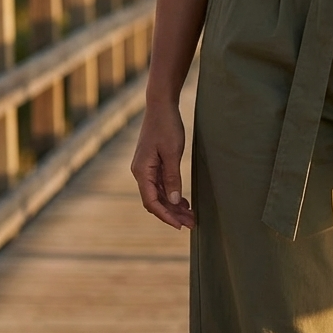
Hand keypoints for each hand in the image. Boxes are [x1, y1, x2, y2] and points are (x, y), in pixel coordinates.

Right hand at [131, 100, 193, 230]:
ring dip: (173, 206)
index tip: (180, 225)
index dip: (165, 216)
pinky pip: (160, 185)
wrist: (161, 106)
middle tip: (191, 223)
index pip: (151, 202)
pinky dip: (171, 194)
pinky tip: (183, 201)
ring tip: (190, 215)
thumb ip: (172, 178)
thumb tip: (173, 200)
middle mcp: (140, 172)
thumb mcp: (172, 153)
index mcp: (142, 171)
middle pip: (155, 201)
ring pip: (159, 194)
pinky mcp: (152, 164)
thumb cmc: (167, 126)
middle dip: (172, 214)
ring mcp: (145, 169)